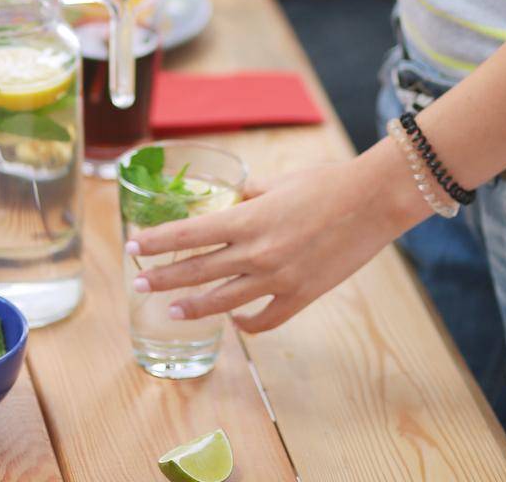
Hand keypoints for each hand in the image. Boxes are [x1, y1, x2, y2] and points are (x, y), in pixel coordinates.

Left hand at [127, 152, 407, 331]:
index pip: (189, 234)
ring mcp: (278, 278)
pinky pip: (265, 319)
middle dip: (162, 278)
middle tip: (137, 283)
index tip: (133, 246)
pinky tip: (235, 322)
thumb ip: (251, 195)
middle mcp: (256, 251)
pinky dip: (247, 323)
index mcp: (248, 218)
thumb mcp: (279, 182)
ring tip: (171, 311)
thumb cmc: (326, 183)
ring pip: (223, 300)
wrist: (372, 202)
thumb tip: (235, 199)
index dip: (157, 242)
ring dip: (193, 306)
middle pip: (197, 270)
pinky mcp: (301, 296)